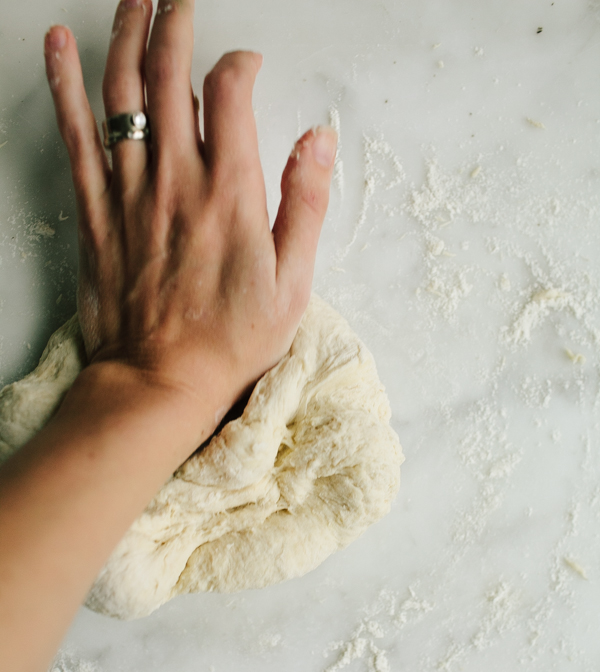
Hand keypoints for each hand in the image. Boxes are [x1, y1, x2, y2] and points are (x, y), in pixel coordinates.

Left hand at [43, 0, 336, 449]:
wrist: (159, 381)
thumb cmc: (229, 341)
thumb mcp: (293, 284)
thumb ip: (305, 204)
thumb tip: (318, 140)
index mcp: (229, 191)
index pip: (231, 90)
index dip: (240, 62)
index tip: (248, 65)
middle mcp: (176, 178)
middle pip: (172, 72)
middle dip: (177, 20)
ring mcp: (129, 191)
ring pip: (122, 89)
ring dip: (128, 33)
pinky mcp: (96, 211)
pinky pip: (76, 133)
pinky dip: (65, 84)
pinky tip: (60, 45)